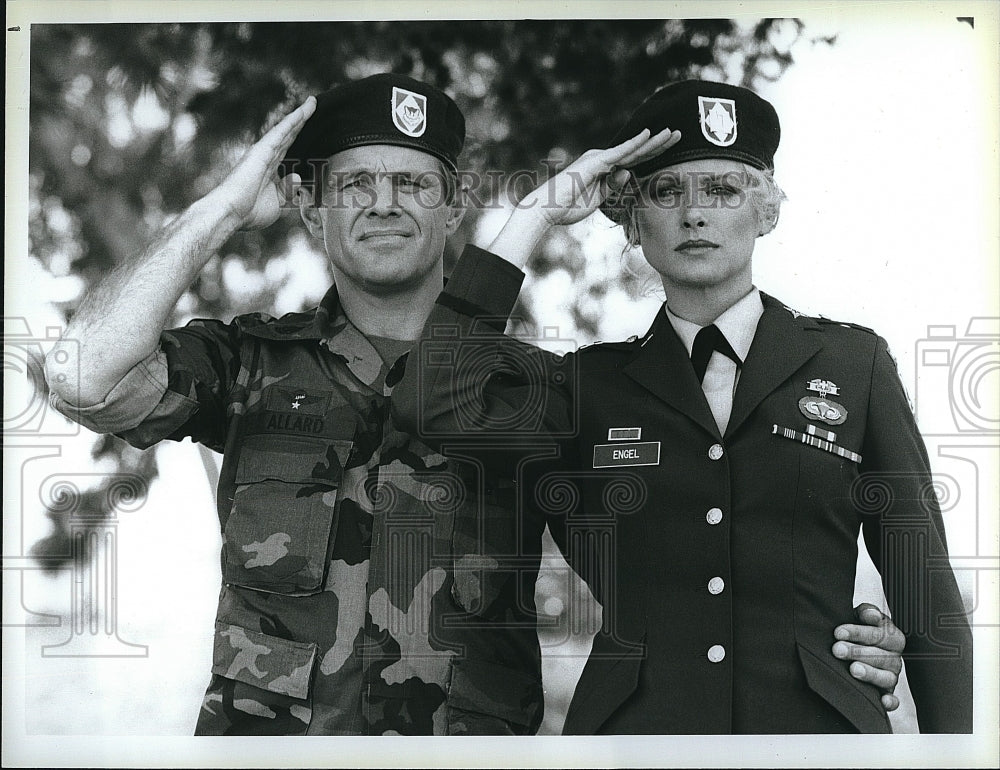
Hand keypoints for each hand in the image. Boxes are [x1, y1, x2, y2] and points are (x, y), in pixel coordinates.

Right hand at [214, 95, 316, 230]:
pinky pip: (281, 132)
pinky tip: (304, 111)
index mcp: (270, 170)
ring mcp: (264, 153)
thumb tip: (297, 176)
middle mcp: (266, 157)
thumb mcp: (278, 203)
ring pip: (286, 130)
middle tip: (313, 105)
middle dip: (301, 121)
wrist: (232, 212)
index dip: (298, 138)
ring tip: (312, 102)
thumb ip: (289, 190)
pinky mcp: (262, 150)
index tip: (309, 128)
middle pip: (288, 135)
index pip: (288, 149)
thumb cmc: (250, 212)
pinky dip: (293, 121)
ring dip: (300, 116)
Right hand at [517, 127, 680, 227]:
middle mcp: (602, 160)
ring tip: (674, 133)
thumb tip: (628, 173)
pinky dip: (635, 144)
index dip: (653, 154)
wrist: (545, 209)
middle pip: (637, 152)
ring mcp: (599, 160)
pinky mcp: (595, 163)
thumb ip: (612, 186)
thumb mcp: (597, 199)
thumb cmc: (566, 207)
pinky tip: (649, 135)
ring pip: (633, 150)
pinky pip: (620, 152)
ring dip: (654, 141)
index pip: (633, 161)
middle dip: (659, 144)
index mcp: (603, 170)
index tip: (670, 147)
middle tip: (680, 134)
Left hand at [832, 602, 905, 711]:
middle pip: (882, 656)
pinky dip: (890, 702)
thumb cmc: (855, 630)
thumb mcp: (859, 617)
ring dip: (871, 674)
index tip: (838, 632)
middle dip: (858, 652)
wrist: (849, 646)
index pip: (879, 634)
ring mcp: (891, 676)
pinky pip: (892, 700)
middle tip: (837, 650)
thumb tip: (872, 615)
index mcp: (891, 637)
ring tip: (853, 669)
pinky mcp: (886, 693)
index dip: (858, 632)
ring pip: (887, 677)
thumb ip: (866, 613)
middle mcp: (894, 657)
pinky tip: (882, 701)